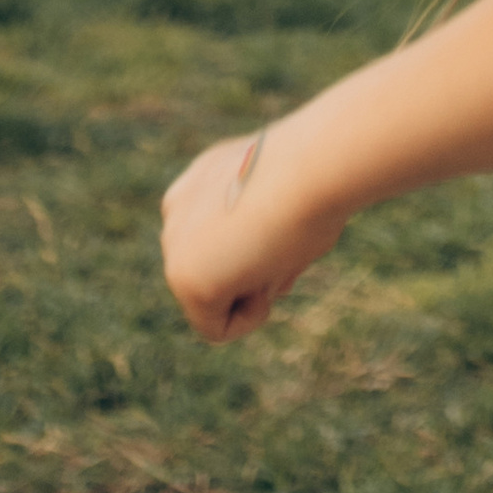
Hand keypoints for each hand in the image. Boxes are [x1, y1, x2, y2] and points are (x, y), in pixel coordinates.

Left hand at [159, 125, 339, 344]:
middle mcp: (180, 209)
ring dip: (255, 288)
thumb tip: (272, 282)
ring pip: (215, 299)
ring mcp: (177, 244)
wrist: (311, 165)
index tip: (291, 230)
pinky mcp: (186, 278)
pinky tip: (268, 273)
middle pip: (219, 271)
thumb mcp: (289, 205)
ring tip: (279, 248)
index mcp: (205, 182)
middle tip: (287, 241)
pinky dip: (250, 316)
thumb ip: (268, 239)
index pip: (225, 239)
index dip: (264, 249)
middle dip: (258, 271)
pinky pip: (216, 328)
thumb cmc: (315, 178)